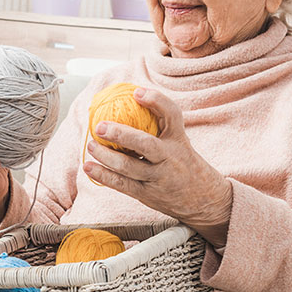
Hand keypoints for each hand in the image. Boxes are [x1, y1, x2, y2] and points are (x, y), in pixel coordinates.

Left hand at [83, 87, 231, 245]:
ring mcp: (158, 178)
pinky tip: (89, 167)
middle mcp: (170, 158)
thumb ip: (160, 125)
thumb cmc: (183, 163)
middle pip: (146, 145)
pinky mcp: (147, 194)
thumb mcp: (179, 141)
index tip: (137, 92)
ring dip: (106, 156)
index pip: (172, 115)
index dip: (156, 101)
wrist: (202, 200)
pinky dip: (103, 176)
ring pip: (129, 167)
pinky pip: (122, 184)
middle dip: (120, 134)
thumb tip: (127, 99)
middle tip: (100, 126)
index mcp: (179, 140)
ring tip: (90, 145)